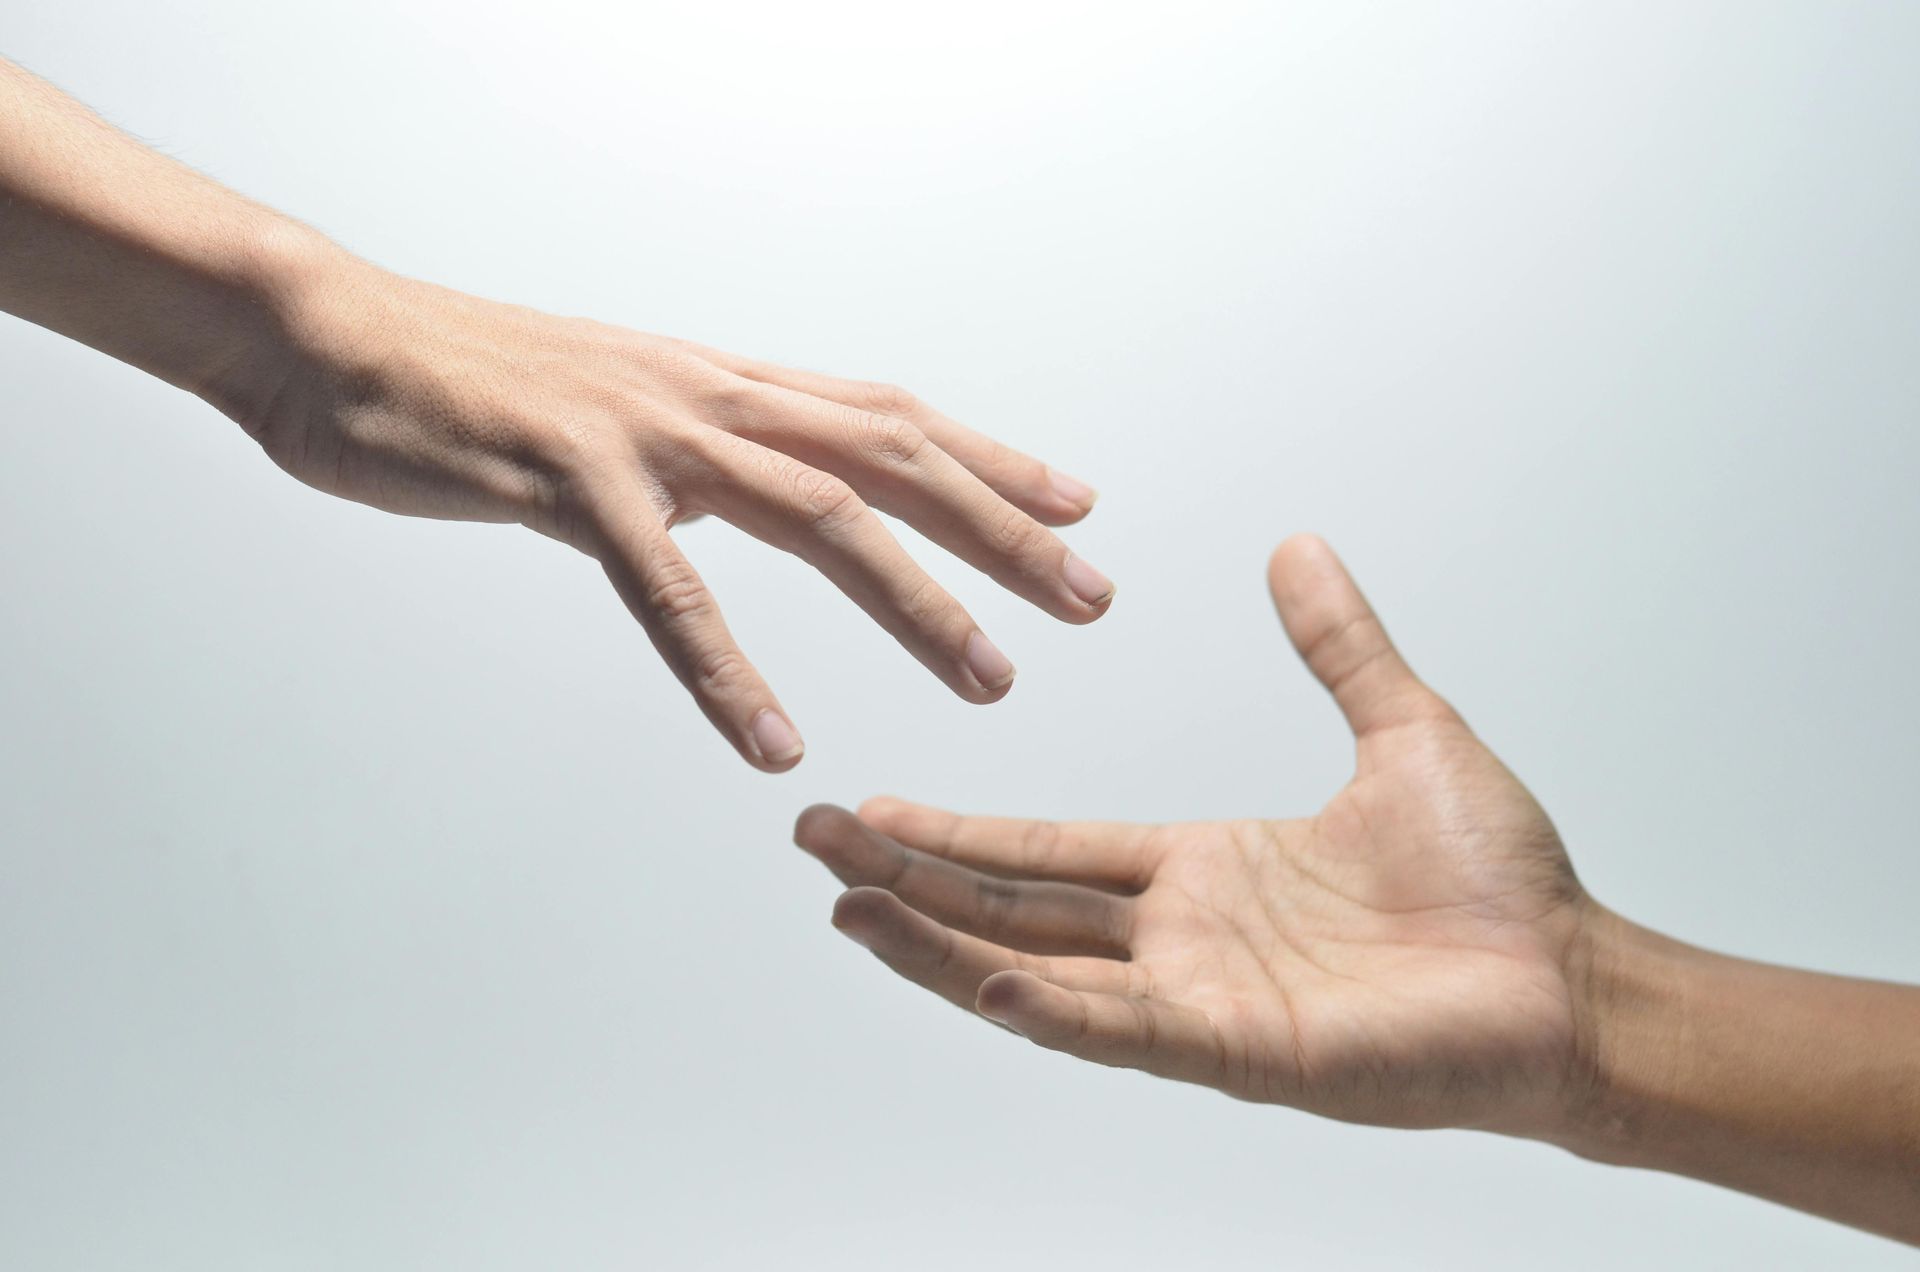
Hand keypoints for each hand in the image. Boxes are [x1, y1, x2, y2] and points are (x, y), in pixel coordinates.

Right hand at [233, 242, 1113, 769]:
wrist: (331, 331)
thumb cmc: (473, 377)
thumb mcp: (620, 401)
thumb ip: (702, 439)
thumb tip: (768, 479)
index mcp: (723, 381)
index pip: (889, 416)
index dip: (991, 462)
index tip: (1076, 509)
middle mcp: (708, 396)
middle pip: (893, 459)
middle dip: (1003, 533)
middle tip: (1090, 600)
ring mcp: (645, 436)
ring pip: (819, 515)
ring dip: (916, 601)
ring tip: (990, 679)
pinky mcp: (566, 483)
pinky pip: (668, 589)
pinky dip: (726, 670)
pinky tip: (771, 742)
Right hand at [794, 534, 1595, 1133]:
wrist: (1568, 976)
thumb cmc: (1499, 879)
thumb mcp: (1402, 728)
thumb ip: (1338, 645)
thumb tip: (1299, 548)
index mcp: (1203, 868)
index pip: (1049, 851)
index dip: (959, 832)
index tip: (879, 803)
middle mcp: (1182, 938)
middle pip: (1011, 906)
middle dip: (908, 875)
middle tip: (812, 838)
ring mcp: (1199, 998)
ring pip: (1034, 969)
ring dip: (935, 940)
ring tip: (845, 902)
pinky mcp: (1237, 1048)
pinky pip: (1116, 1029)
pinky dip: (1041, 1006)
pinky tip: (974, 974)